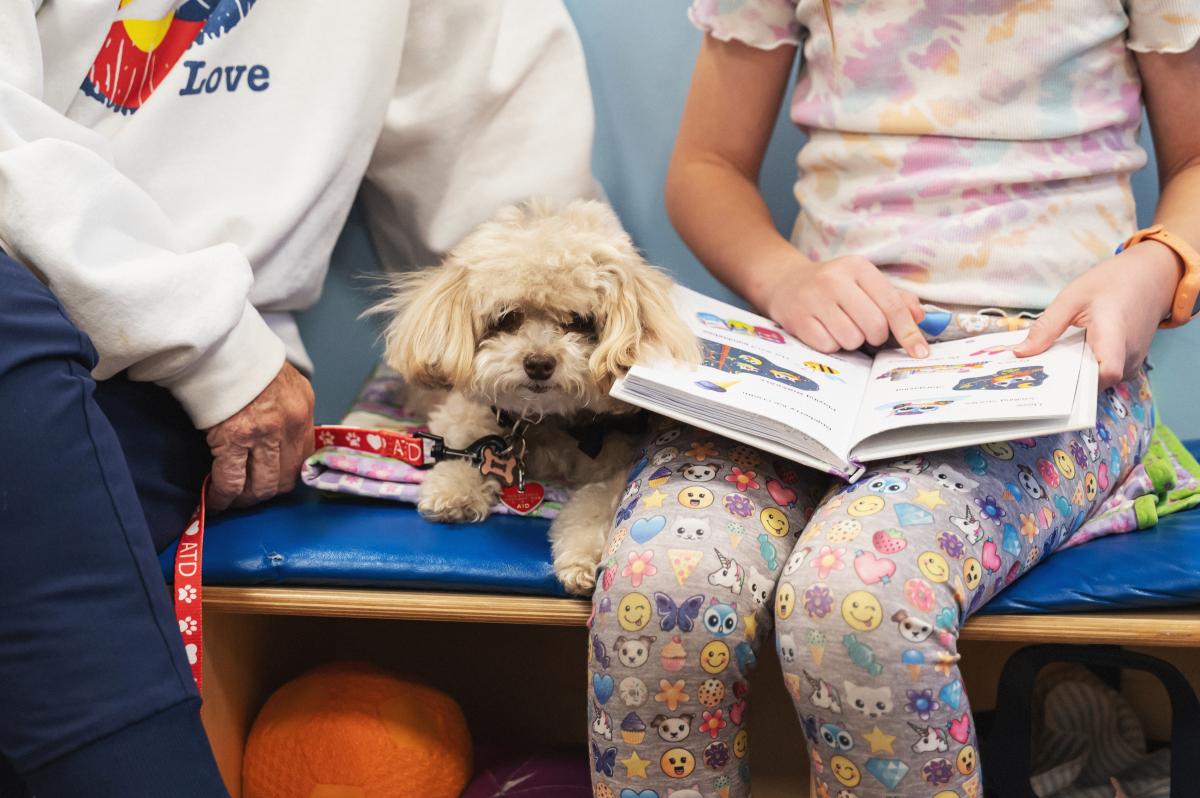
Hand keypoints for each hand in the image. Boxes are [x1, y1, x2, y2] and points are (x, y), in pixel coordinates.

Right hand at [205, 362, 314, 510]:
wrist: (217, 345)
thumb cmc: (244, 362)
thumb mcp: (282, 382)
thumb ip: (288, 411)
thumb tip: (282, 441)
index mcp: (304, 407)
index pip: (305, 456)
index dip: (288, 474)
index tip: (274, 480)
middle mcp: (291, 423)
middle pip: (286, 477)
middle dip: (268, 491)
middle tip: (251, 495)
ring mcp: (264, 433)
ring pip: (262, 485)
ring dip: (246, 498)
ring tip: (233, 500)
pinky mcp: (235, 439)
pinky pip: (232, 481)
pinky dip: (223, 496)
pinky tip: (216, 500)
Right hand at [761, 254, 927, 356]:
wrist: (785, 282)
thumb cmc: (834, 286)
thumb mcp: (864, 283)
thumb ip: (895, 299)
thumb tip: (920, 318)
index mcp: (857, 267)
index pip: (892, 304)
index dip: (909, 332)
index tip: (920, 352)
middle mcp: (834, 279)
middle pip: (874, 325)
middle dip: (876, 337)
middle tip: (867, 332)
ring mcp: (813, 298)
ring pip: (851, 339)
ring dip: (852, 341)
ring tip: (842, 328)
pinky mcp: (797, 318)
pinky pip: (828, 346)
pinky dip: (832, 345)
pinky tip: (825, 331)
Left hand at [1014, 241, 1179, 388]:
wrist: (1149, 277)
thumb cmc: (1112, 283)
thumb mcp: (1072, 297)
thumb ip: (1047, 326)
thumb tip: (1020, 352)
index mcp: (1115, 334)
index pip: (1107, 371)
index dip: (1081, 382)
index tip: (1052, 380)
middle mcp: (1129, 354)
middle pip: (1095, 383)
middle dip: (1064, 382)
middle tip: (1033, 376)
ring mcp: (1132, 362)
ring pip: (1098, 382)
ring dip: (1073, 377)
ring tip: (1046, 368)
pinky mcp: (1129, 364)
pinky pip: (1103, 375)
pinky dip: (1083, 370)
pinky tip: (1065, 361)